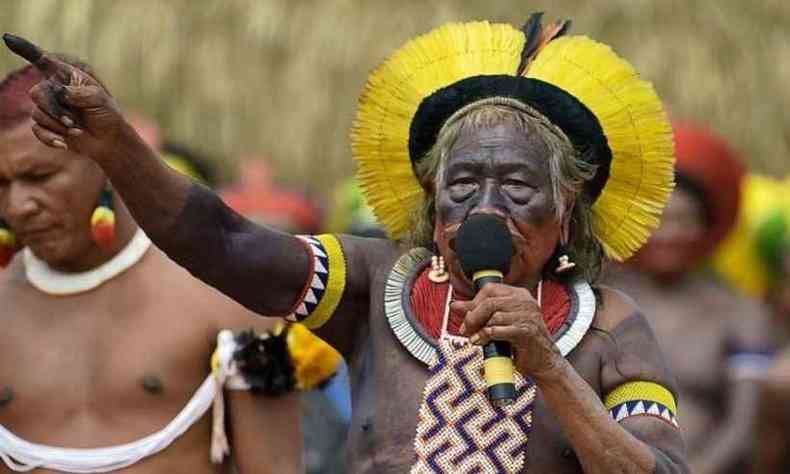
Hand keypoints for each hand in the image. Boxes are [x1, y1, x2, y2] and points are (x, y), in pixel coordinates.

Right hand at [3, 34, 126, 160]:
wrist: (109, 140)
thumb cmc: (106, 114)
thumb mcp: (98, 98)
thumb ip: (78, 92)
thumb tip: (59, 93)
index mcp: (65, 76)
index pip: (42, 60)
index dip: (25, 49)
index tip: (8, 38)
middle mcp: (53, 90)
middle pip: (36, 93)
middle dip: (54, 109)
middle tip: (72, 120)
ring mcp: (48, 108)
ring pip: (37, 114)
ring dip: (58, 124)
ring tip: (76, 128)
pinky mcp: (46, 126)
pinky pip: (37, 130)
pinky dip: (51, 138)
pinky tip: (64, 144)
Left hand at [452, 283, 563, 380]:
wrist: (544, 362)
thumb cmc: (522, 342)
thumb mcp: (500, 323)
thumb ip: (479, 312)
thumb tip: (455, 306)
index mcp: (520, 295)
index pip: (490, 289)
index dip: (474, 302)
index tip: (466, 316)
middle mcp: (525, 302)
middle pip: (489, 302)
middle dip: (472, 316)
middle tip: (465, 329)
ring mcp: (527, 316)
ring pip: (493, 316)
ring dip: (479, 329)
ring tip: (475, 338)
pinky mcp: (526, 332)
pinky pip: (498, 330)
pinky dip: (485, 336)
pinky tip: (482, 342)